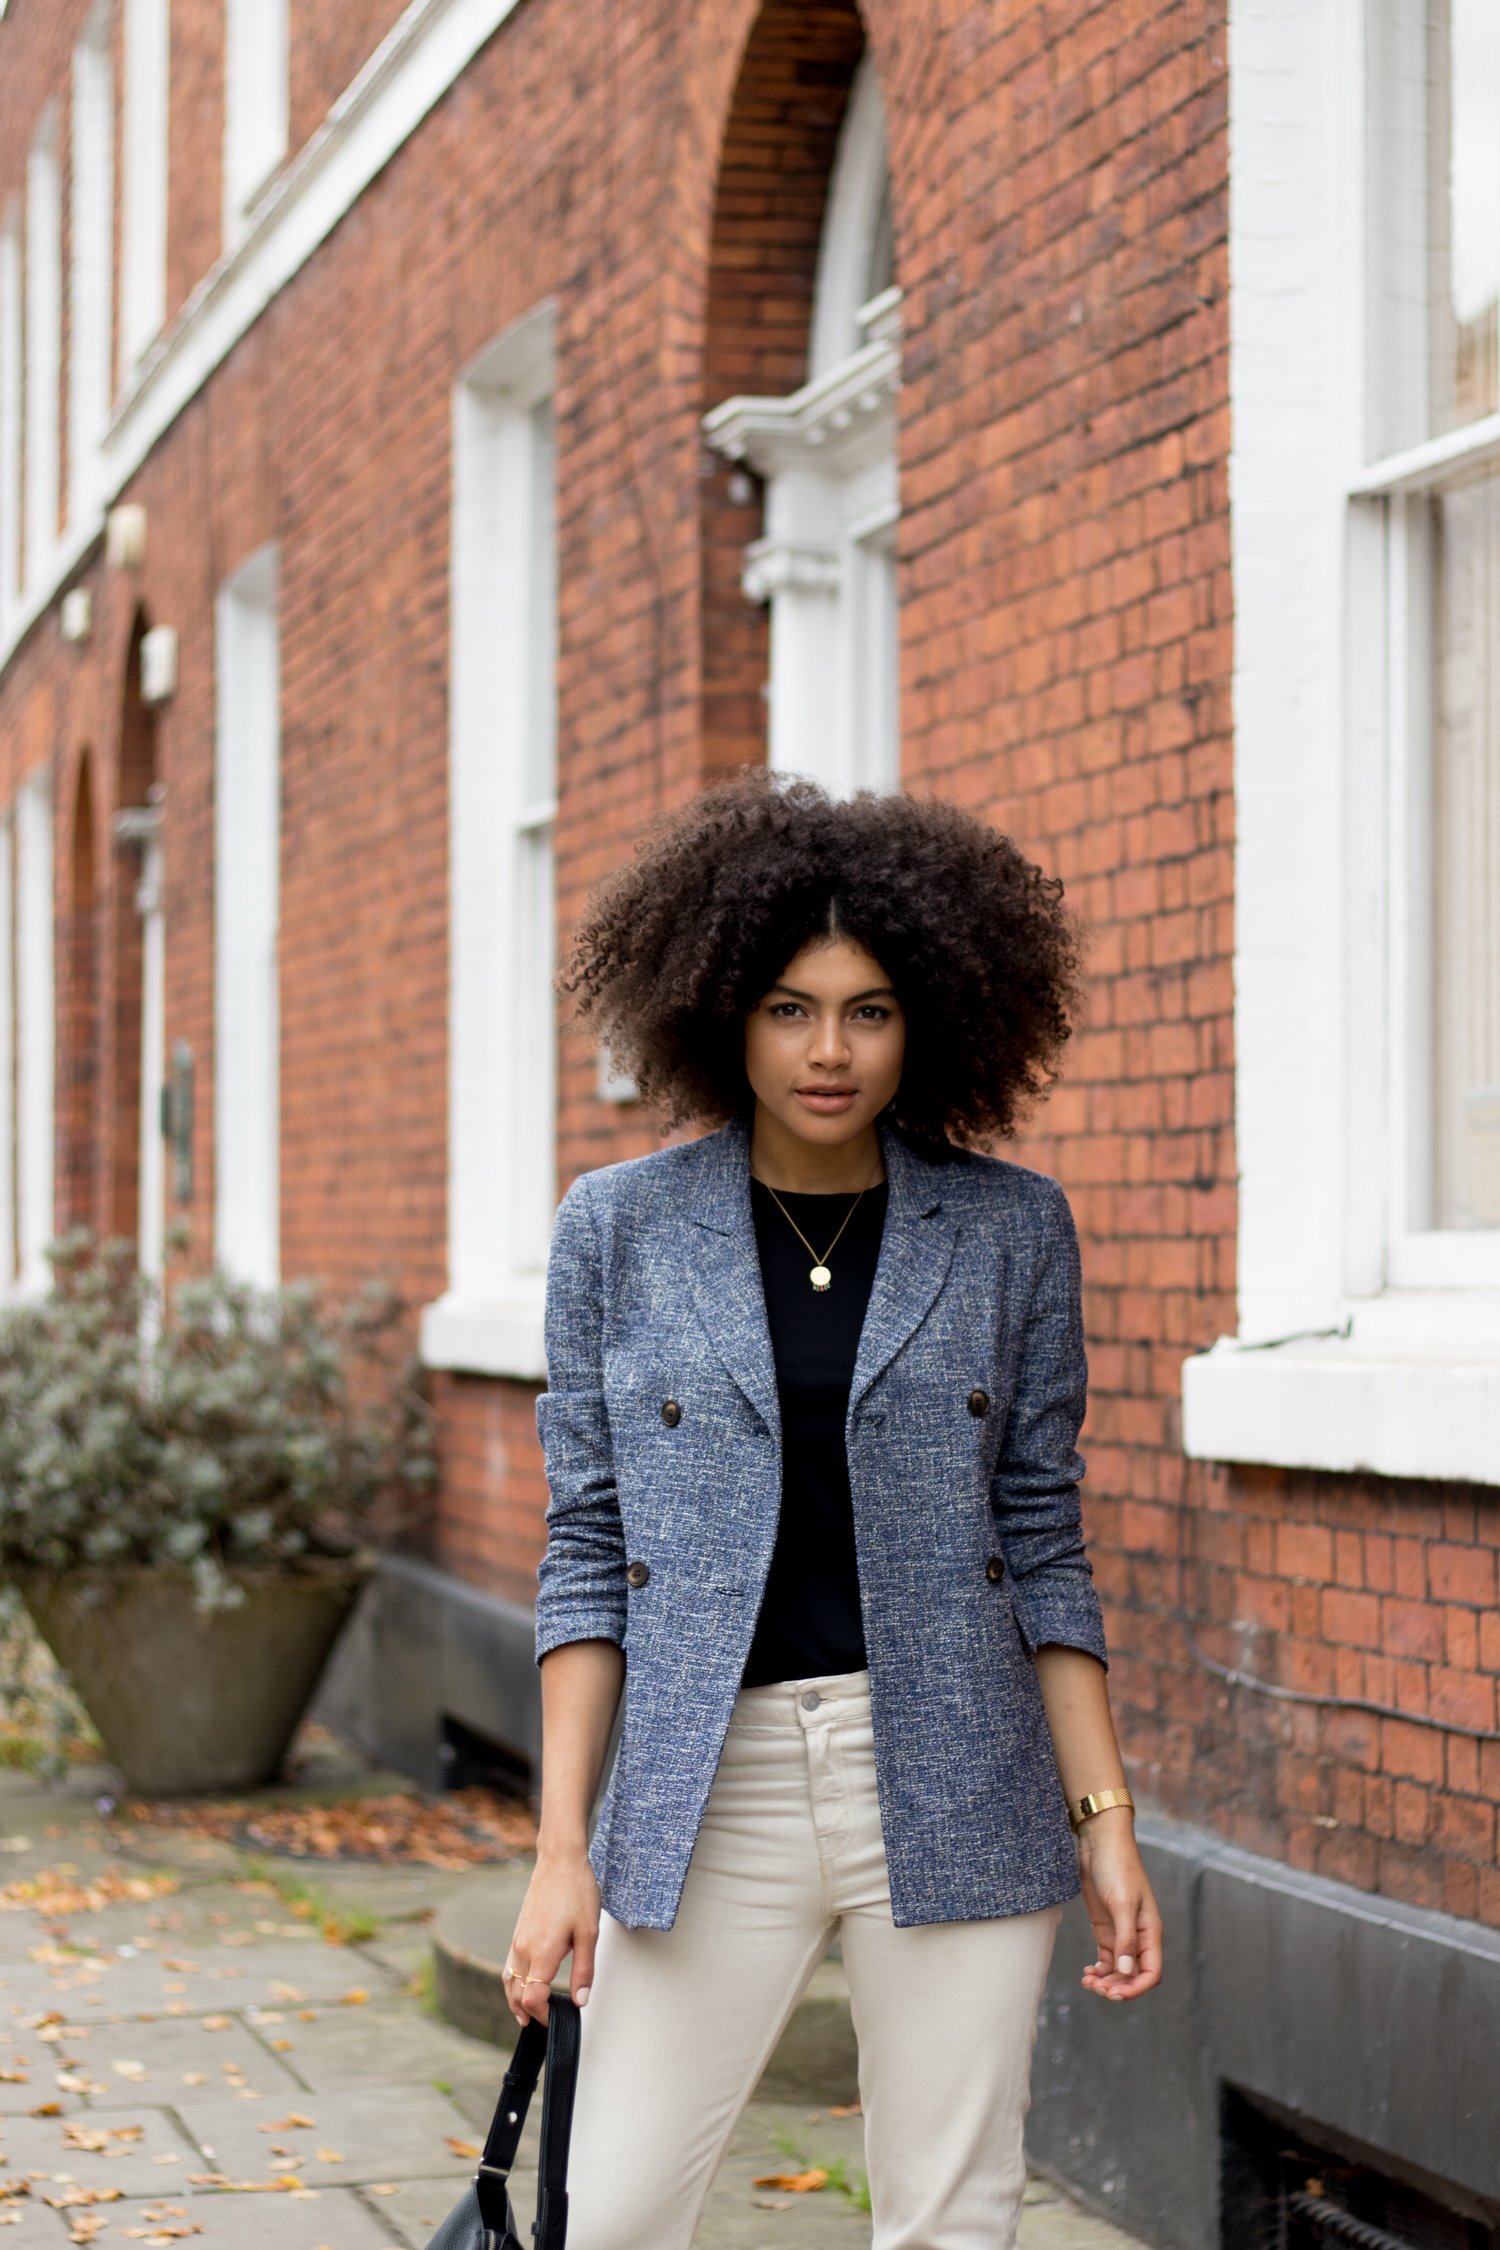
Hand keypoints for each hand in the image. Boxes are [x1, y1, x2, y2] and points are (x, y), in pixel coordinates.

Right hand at [505, 1845, 600, 2026]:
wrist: (559, 1859)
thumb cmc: (577, 1891)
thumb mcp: (589, 1932)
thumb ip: (584, 1970)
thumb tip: (580, 2001)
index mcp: (542, 1952)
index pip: (532, 1998)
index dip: (543, 2015)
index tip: (556, 2019)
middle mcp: (524, 1948)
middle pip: (517, 1994)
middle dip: (529, 2013)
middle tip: (543, 2024)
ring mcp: (518, 1939)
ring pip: (509, 1981)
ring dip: (516, 2001)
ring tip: (526, 2015)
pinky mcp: (518, 1931)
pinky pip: (510, 1965)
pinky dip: (514, 1983)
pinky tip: (524, 1984)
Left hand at [1075, 1809, 1161, 2000]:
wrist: (1100, 1842)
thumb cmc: (1117, 1867)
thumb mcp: (1122, 1902)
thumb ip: (1125, 1938)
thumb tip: (1127, 1971)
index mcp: (1149, 1931)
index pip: (1151, 1972)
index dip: (1136, 1988)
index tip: (1115, 1994)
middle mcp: (1137, 1936)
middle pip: (1133, 1975)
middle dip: (1117, 1987)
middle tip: (1095, 1988)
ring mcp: (1120, 1932)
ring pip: (1118, 1969)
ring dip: (1105, 1980)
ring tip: (1087, 1981)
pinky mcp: (1104, 1927)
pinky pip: (1106, 1958)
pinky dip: (1099, 1969)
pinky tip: (1087, 1971)